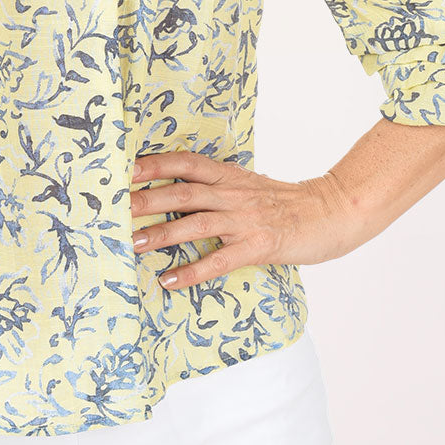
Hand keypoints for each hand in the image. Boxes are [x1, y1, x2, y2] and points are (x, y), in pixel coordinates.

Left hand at [129, 149, 356, 289]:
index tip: (124, 168)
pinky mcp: (259, 245)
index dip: (155, 164)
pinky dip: (193, 271)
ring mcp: (247, 220)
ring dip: (162, 234)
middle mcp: (234, 194)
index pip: (186, 163)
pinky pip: (221, 260)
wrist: (330, 212)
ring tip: (133, 245)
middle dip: (146, 200)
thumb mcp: (248, 186)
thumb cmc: (285, 203)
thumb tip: (177, 194)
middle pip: (183, 192)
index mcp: (230, 176)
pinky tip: (171, 281)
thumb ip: (217, 187)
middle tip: (114, 208)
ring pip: (196, 224)